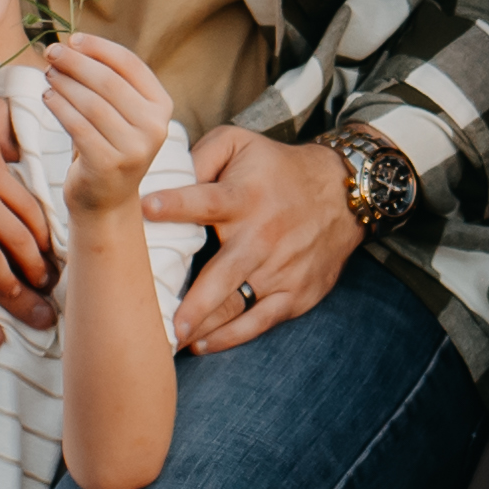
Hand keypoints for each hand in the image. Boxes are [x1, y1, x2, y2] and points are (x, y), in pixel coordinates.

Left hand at [29, 31, 179, 207]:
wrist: (106, 201)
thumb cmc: (108, 145)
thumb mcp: (119, 112)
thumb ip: (106, 80)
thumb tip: (70, 44)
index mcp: (162, 106)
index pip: (130, 64)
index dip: (99, 47)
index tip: (72, 39)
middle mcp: (155, 127)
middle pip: (108, 81)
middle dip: (76, 62)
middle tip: (51, 52)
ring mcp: (134, 149)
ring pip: (91, 103)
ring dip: (64, 83)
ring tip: (48, 74)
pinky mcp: (109, 165)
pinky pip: (78, 126)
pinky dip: (59, 107)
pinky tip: (47, 96)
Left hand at [144, 125, 366, 353]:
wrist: (342, 196)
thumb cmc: (276, 170)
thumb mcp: (241, 144)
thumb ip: (201, 156)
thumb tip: (163, 175)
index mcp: (244, 196)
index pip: (207, 200)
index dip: (176, 204)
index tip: (145, 208)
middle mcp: (262, 235)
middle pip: (224, 272)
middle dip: (193, 298)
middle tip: (160, 318)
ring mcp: (280, 269)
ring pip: (236, 304)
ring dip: (203, 324)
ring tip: (170, 340)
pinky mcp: (295, 293)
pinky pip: (259, 321)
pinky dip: (230, 336)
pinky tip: (202, 344)